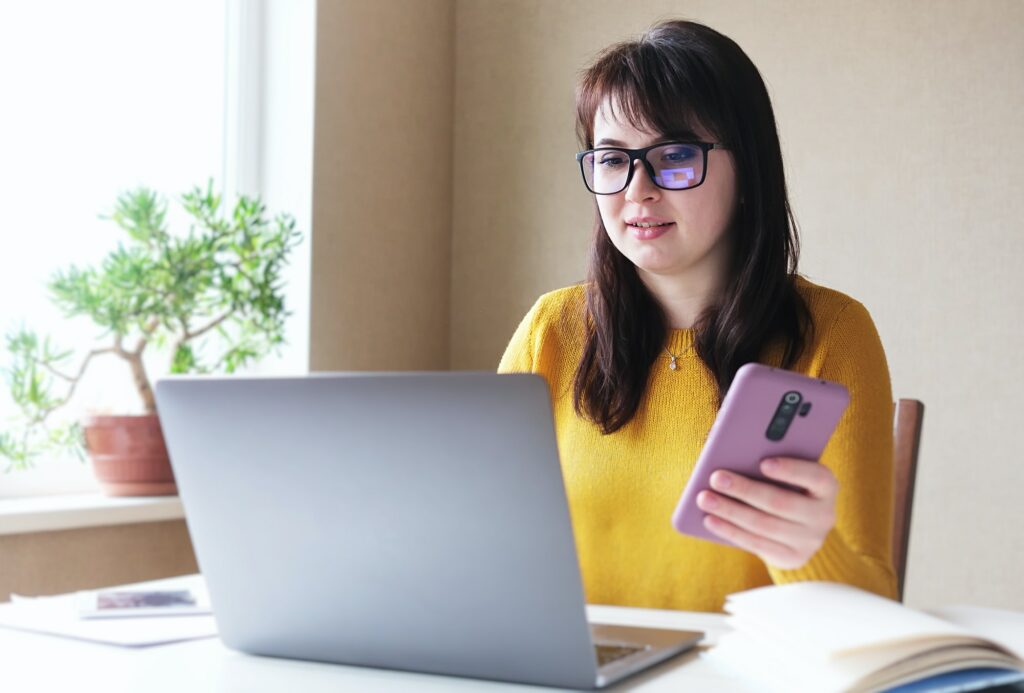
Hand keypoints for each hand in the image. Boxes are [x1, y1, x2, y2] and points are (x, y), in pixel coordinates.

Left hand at [695, 457, 838, 569]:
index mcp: (826, 486)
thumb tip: (725, 437)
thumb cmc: (783, 484)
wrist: (799, 527)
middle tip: (716, 477)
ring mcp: (810, 540)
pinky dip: (730, 531)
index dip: (790, 470)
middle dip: (745, 490)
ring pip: (765, 525)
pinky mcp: (792, 557)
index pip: (815, 476)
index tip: (763, 462)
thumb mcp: (785, 470)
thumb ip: (763, 452)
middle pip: (781, 503)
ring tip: (704, 498)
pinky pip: (756, 544)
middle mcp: (823, 515)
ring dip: (731, 511)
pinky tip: (710, 519)